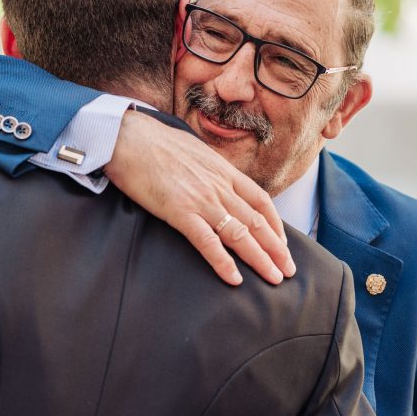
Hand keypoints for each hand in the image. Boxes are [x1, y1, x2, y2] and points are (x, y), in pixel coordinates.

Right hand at [105, 110, 295, 285]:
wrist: (128, 137)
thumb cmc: (154, 143)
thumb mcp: (193, 150)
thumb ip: (208, 168)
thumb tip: (211, 177)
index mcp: (223, 170)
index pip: (261, 200)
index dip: (276, 224)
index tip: (282, 243)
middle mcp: (219, 186)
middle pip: (257, 222)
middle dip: (276, 249)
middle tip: (288, 270)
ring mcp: (202, 200)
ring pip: (240, 234)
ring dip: (260, 259)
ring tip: (274, 278)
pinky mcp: (180, 212)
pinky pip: (208, 242)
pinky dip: (223, 262)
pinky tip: (234, 279)